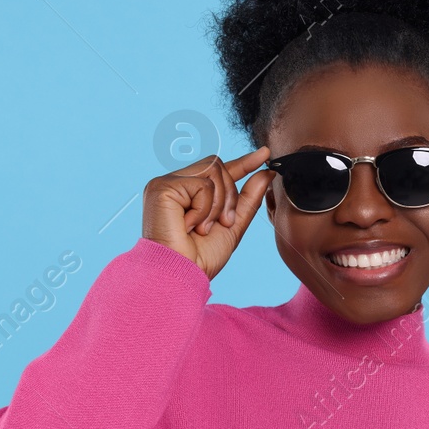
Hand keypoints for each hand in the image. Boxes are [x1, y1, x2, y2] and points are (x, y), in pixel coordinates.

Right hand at [141, 147, 272, 279]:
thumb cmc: (201, 258)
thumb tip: (266, 172)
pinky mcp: (161, 187)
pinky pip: (201, 185)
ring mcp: (166, 183)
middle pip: (217, 166)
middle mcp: (175, 184)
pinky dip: (204, 209)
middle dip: (229, 196)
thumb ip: (247, 198)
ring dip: (218, 204)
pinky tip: (190, 227)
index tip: (265, 153)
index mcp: (188, 192)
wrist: (181, 274)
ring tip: (203, 229)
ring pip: (212, 171)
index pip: (218, 170)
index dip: (243, 162)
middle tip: (223, 223)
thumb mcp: (233, 225)